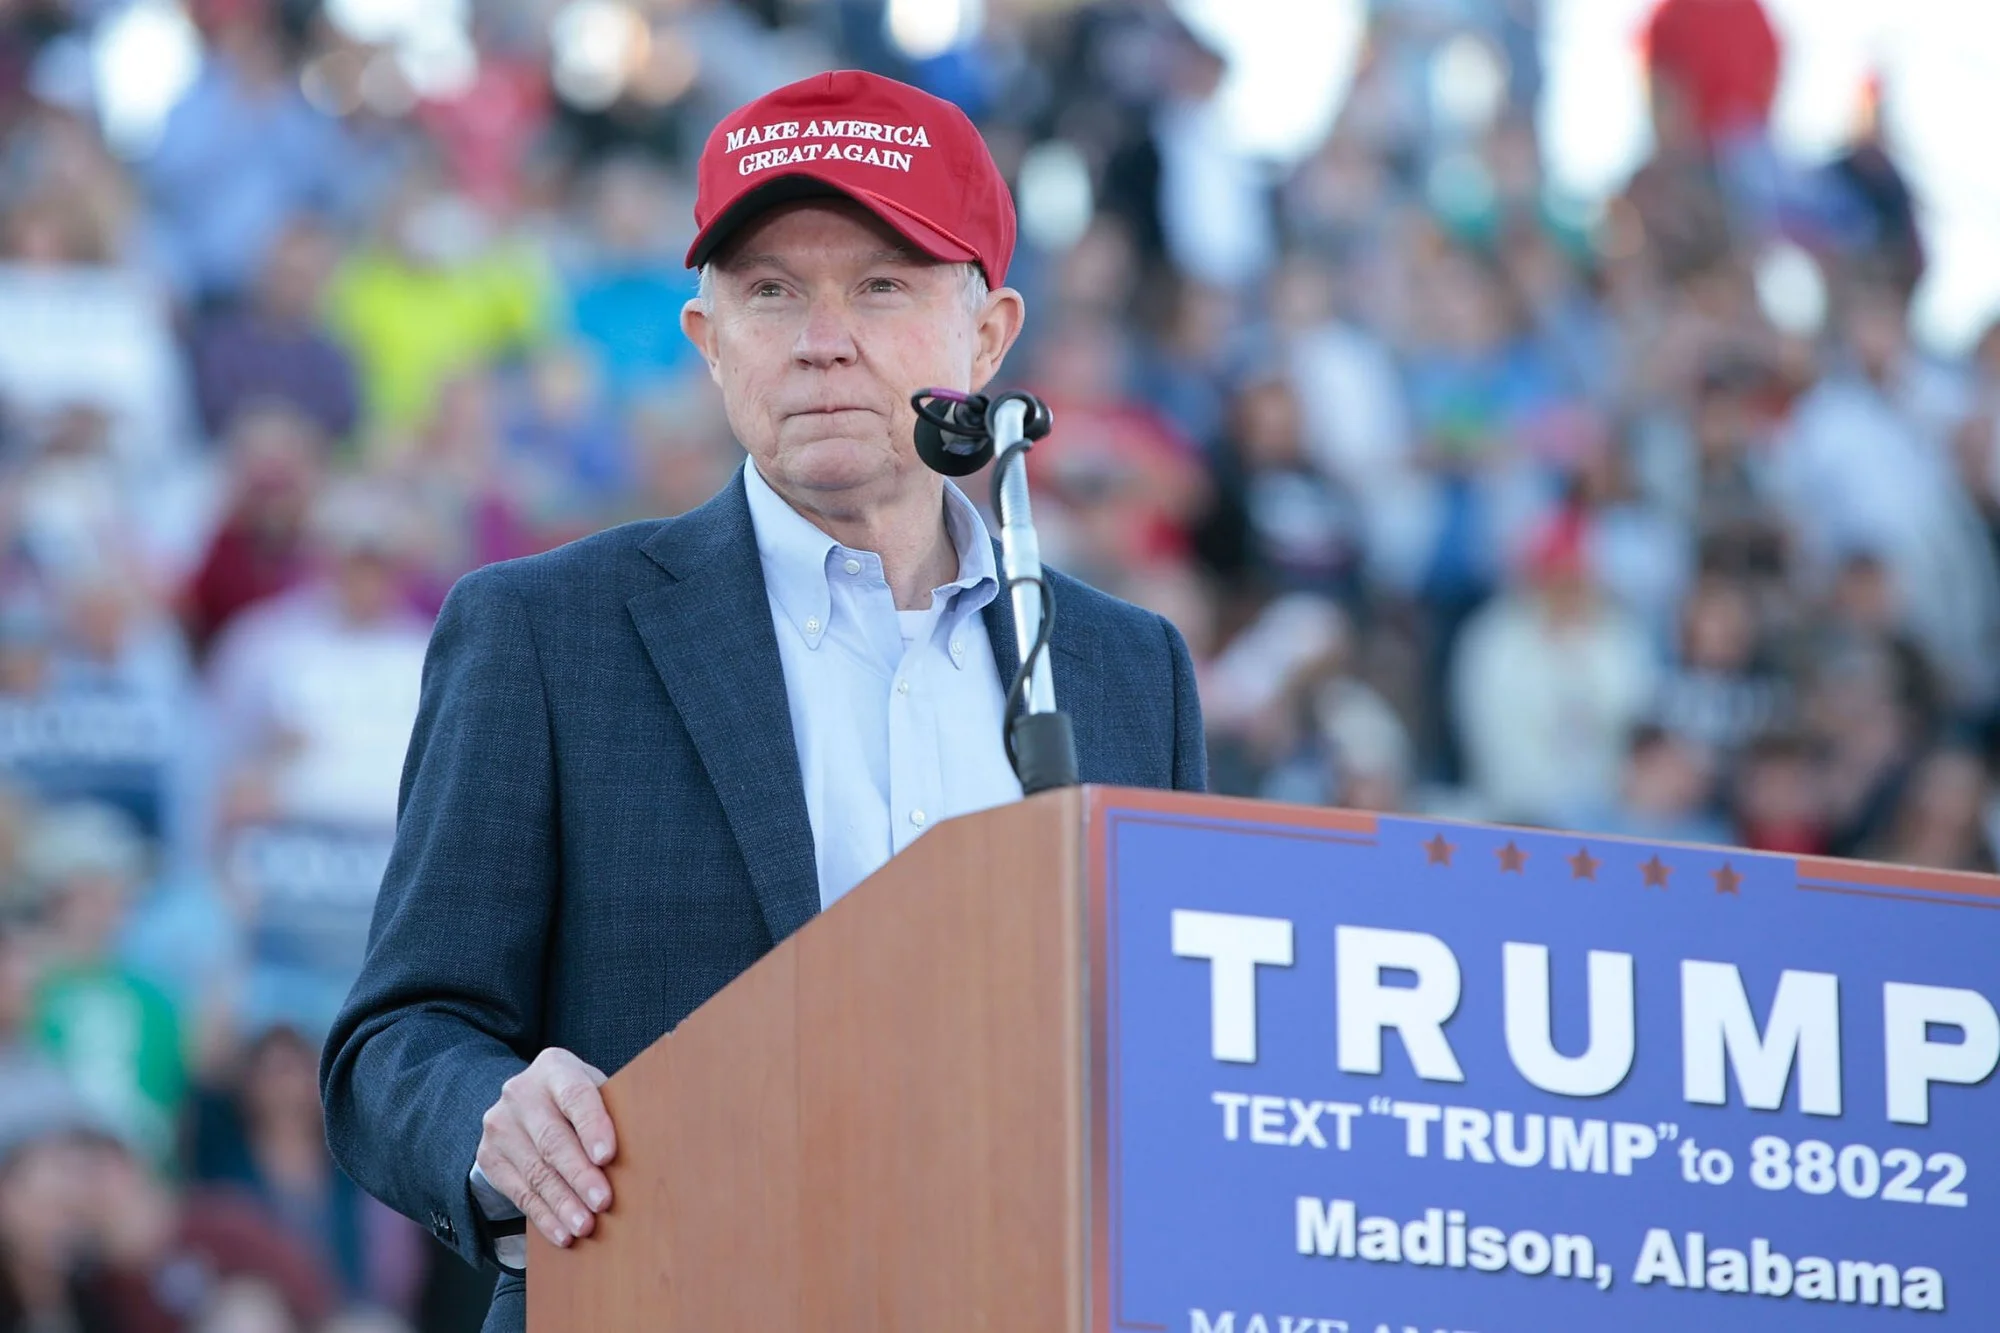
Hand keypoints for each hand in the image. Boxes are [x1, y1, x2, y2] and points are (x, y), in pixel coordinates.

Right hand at [476, 1048, 617, 1246]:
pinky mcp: (490, 1157)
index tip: (607, 1156)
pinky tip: (562, 1233)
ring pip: (535, 1171)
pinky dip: (544, 1217)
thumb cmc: (578, 1100)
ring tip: (585, 1226)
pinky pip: (519, 1193)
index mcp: (555, 1068)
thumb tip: (652, 1148)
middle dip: (579, 1175)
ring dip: (562, 1203)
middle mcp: (521, 1093)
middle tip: (602, 1202)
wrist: (524, 1103)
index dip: (592, 1126)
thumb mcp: (594, 1090)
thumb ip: (615, 1109)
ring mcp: (501, 1125)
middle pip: (553, 1139)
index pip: (575, 1096)